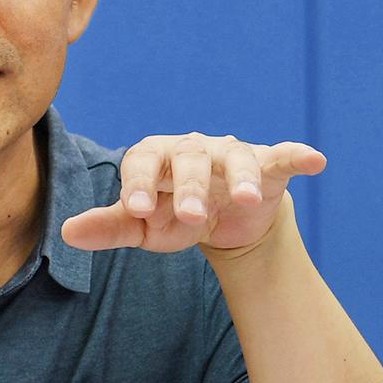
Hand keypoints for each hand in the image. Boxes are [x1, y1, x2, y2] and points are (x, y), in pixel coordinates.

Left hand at [61, 133, 326, 256]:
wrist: (220, 223)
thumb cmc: (170, 216)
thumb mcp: (141, 227)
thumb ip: (109, 227)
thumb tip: (67, 232)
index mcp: (155, 158)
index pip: (141, 161)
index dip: (137, 184)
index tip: (134, 212)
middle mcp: (193, 149)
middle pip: (189, 160)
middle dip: (190, 187)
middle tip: (191, 217)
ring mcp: (232, 155)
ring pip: (236, 157)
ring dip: (240, 177)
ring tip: (244, 198)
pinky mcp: (267, 166)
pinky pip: (283, 155)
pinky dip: (297, 155)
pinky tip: (314, 161)